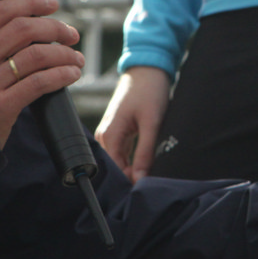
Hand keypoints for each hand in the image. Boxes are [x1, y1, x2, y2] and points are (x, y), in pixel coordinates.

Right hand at [0, 0, 82, 148]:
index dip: (30, 3)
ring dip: (64, 53)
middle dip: (54, 27)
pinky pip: (40, 82)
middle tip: (71, 35)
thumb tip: (31, 30)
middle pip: (23, 29)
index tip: (52, 5)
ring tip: (76, 59)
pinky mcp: (0, 107)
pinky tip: (72, 74)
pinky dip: (62, 74)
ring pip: (36, 55)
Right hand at [94, 66, 170, 181]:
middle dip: (132, 176)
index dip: (131, 182)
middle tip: (152, 184)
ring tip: (151, 173)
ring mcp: (111, 133)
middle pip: (116, 167)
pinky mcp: (119, 131)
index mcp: (109, 134)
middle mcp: (105, 136)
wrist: (148, 69)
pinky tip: (147, 162)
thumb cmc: (149, 91)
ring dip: (134, 168)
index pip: (116, 170)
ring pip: (121, 161)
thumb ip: (145, 152)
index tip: (147, 189)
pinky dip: (135, 159)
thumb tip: (140, 179)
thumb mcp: (152, 122)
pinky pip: (124, 152)